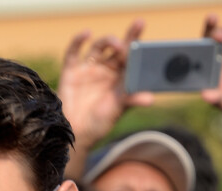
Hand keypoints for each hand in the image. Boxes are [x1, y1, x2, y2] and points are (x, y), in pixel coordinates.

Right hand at [58, 19, 153, 153]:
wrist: (77, 134)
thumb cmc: (100, 123)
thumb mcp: (117, 111)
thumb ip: (131, 100)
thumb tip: (149, 99)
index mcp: (120, 77)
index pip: (131, 55)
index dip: (137, 40)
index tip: (144, 29)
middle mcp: (105, 69)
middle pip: (117, 47)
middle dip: (127, 36)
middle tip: (138, 25)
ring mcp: (88, 69)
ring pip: (99, 46)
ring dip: (108, 40)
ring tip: (116, 45)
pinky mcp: (71, 71)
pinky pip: (73, 52)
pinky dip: (78, 40)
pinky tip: (86, 34)